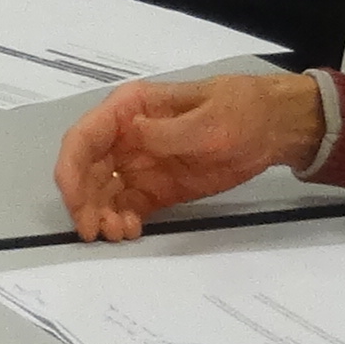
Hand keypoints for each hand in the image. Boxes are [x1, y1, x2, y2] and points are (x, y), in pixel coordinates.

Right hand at [56, 72, 326, 238]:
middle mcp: (124, 137)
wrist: (273, 129)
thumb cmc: (241, 112)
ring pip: (102, 193)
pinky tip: (131, 231)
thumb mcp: (209, 120)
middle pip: (86, 171)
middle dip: (84, 202)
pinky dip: (121, 221)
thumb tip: (132, 135)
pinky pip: (126, 207)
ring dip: (101, 216)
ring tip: (118, 234)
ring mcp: (138, 164)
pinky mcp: (154, 188)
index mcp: (129, 109)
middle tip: (95, 231)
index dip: (71, 169)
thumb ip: (168, 131)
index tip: (76, 201)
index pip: (84, 138)